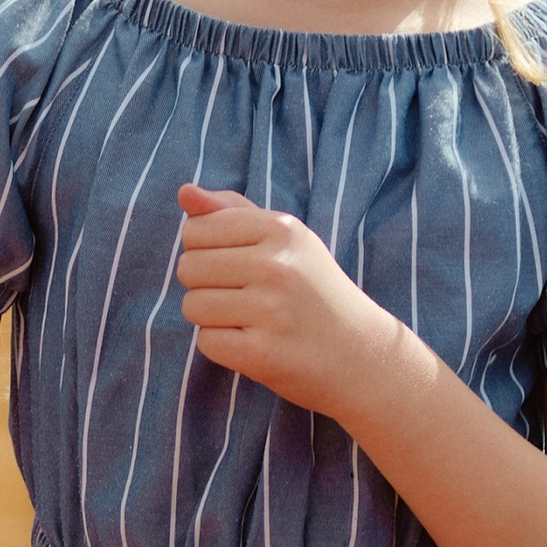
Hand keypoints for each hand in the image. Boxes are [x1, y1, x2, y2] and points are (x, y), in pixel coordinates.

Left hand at [175, 185, 395, 416]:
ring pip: (192, 305)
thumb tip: (184, 192)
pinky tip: (256, 344)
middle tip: (248, 298)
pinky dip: (223, 347)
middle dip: (206, 286)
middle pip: (188, 267)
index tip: (240, 266)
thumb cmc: (314, 292)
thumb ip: (232, 212)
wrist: (362, 353)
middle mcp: (277, 264)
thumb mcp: (286, 241)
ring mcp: (270, 310)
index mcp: (282, 229)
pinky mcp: (262, 353)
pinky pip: (206, 341)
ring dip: (212, 318)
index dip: (206, 251)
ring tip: (252, 321)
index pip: (196, 230)